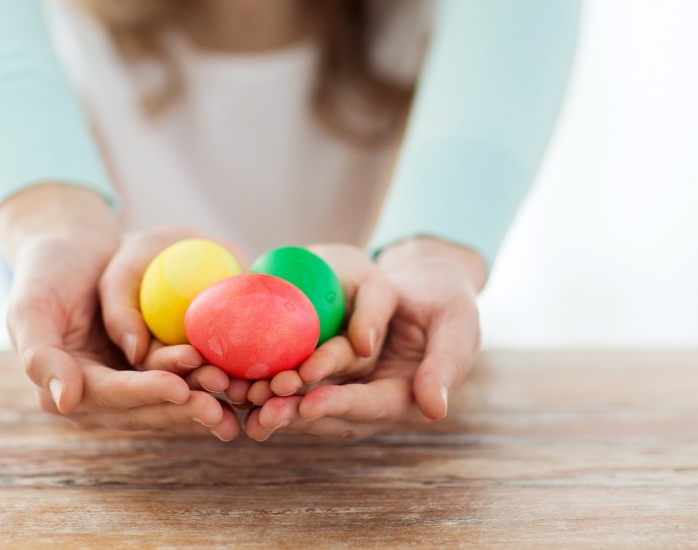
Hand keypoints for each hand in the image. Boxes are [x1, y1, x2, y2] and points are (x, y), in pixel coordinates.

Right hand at [0, 185, 236, 438]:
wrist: (72, 250)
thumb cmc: (46, 272)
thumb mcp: (30, 306)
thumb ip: (39, 356)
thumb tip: (63, 403)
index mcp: (64, 387)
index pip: (110, 395)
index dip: (144, 394)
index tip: (179, 389)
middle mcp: (96, 395)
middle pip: (145, 407)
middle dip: (183, 408)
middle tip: (221, 406)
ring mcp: (125, 384)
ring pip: (168, 400)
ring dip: (201, 400)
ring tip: (237, 394)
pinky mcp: (149, 370)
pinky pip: (181, 378)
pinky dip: (206, 380)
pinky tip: (239, 382)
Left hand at [244, 237, 485, 439]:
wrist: (426, 284)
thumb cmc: (448, 302)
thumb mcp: (457, 324)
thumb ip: (447, 364)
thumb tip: (434, 409)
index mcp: (408, 399)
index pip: (371, 406)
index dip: (340, 405)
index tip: (309, 404)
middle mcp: (372, 401)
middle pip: (331, 412)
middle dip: (296, 412)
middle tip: (263, 410)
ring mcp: (348, 388)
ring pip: (307, 400)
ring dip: (276, 403)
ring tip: (243, 398)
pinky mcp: (327, 372)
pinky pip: (297, 379)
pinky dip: (270, 381)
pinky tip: (240, 377)